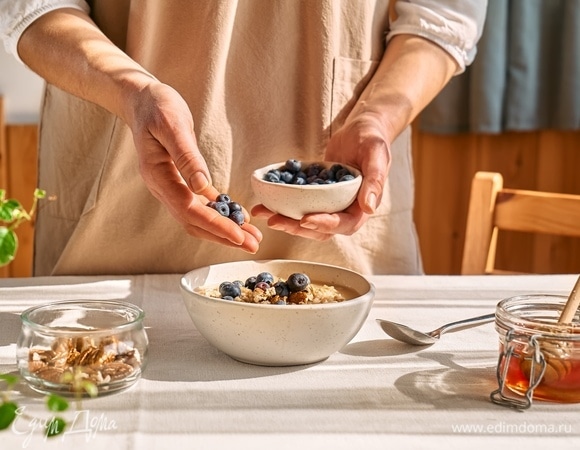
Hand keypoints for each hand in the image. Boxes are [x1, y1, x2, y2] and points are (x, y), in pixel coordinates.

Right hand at [126, 81, 262, 250]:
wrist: (141, 99)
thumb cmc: (156, 106)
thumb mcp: (172, 124)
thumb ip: (186, 157)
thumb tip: (202, 187)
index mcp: (157, 175)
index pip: (188, 209)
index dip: (215, 225)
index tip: (239, 236)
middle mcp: (161, 187)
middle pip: (194, 222)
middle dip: (224, 236)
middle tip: (253, 245)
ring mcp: (169, 187)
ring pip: (197, 218)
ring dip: (223, 230)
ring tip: (250, 237)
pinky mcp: (179, 182)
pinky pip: (199, 204)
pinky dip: (218, 214)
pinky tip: (237, 217)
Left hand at [251, 112, 389, 239]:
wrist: (361, 128)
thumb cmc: (372, 139)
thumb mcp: (376, 155)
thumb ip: (375, 180)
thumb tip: (369, 208)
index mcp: (362, 207)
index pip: (344, 224)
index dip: (324, 225)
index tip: (305, 220)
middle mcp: (345, 210)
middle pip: (320, 229)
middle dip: (296, 227)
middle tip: (275, 221)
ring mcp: (329, 204)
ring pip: (306, 220)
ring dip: (285, 220)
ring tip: (263, 212)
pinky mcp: (316, 195)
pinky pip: (299, 204)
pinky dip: (282, 205)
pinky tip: (264, 201)